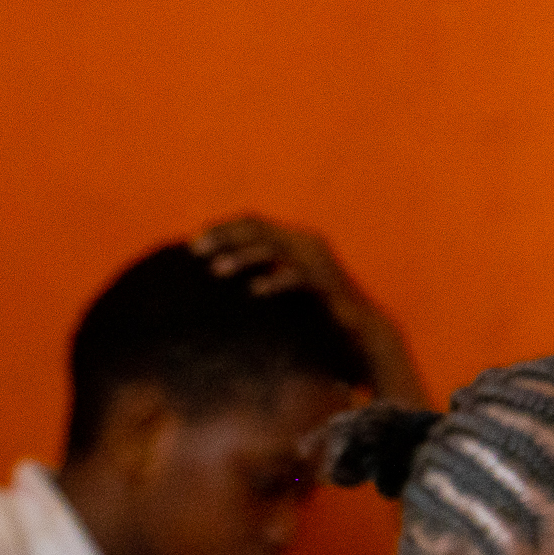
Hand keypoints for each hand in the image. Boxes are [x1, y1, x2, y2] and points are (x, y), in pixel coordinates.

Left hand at [194, 215, 370, 308]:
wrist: (360, 330)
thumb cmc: (315, 311)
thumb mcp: (282, 288)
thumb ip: (257, 276)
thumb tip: (218, 277)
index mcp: (293, 241)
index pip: (253, 223)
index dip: (222, 229)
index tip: (193, 242)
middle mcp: (305, 243)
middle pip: (259, 228)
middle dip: (224, 236)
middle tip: (195, 249)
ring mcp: (317, 262)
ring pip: (275, 248)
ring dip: (243, 256)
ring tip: (215, 269)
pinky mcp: (327, 284)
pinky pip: (299, 277)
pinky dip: (276, 281)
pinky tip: (254, 290)